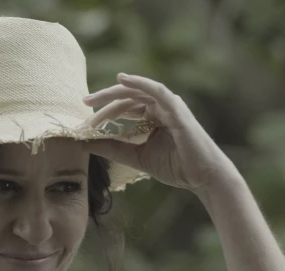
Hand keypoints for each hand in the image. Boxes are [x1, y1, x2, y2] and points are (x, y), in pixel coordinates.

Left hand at [80, 73, 239, 193]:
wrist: (202, 177)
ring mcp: (169, 105)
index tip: (82, 125)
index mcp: (152, 116)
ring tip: (93, 98)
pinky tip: (122, 79)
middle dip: (103, 101)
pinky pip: (156, 90)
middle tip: (82, 103)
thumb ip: (113, 147)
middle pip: (126, 97)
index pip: (122, 109)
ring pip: (137, 91)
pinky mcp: (177, 108)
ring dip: (113, 93)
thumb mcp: (135, 156)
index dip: (102, 115)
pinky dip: (140, 82)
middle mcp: (160, 107)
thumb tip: (85, 143)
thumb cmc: (176, 166)